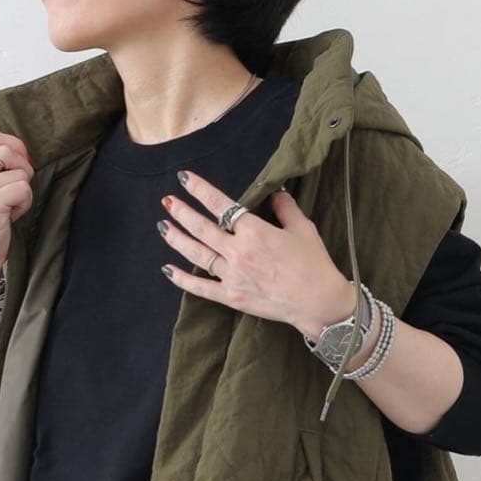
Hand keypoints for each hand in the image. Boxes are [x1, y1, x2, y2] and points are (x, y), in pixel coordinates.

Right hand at [0, 130, 35, 299]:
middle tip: (16, 194)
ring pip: (19, 172)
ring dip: (22, 193)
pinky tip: (10, 218)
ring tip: (8, 210)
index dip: (13, 147)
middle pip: (7, 151)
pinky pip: (23, 189)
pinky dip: (24, 204)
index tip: (20, 164)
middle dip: (22, 171)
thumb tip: (22, 151)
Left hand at [156, 168, 356, 339]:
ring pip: (197, 254)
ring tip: (163, 226)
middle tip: (167, 201)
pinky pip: (201, 287)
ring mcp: (232, 276)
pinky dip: (182, 279)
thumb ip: (285, 208)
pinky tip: (167, 269)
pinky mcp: (231, 297)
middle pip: (202, 228)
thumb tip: (275, 193)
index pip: (221, 205)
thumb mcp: (302, 228)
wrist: (317, 301)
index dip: (201, 190)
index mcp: (254, 232)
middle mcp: (238, 252)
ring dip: (177, 239)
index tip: (185, 178)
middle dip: (182, 212)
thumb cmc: (313, 263)